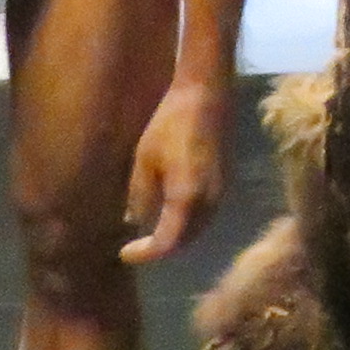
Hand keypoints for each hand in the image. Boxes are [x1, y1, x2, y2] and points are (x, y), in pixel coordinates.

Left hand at [118, 80, 226, 263]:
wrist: (207, 95)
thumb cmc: (170, 124)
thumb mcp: (145, 160)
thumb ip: (140, 195)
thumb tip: (134, 220)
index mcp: (187, 199)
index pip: (167, 243)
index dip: (145, 253)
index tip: (125, 253)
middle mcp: (209, 203)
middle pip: (185, 241)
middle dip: (161, 249)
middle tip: (136, 246)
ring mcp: (221, 193)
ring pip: (198, 229)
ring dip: (176, 237)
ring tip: (151, 233)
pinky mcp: (225, 183)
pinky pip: (205, 215)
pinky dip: (187, 223)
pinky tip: (170, 214)